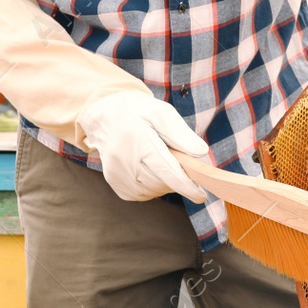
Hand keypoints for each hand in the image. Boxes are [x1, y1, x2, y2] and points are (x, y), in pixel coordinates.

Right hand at [76, 92, 209, 202]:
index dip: (186, 185)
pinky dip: (151, 187)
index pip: (165, 169)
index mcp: (136, 137)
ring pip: (151, 191)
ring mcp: (116, 172)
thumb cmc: (138, 112)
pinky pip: (140, 194)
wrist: (106, 116)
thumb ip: (181, 134)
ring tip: (162, 163)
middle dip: (176, 179)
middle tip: (178, 163)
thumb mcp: (162, 113)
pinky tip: (149, 170)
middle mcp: (122, 158)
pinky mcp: (114, 182)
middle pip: (161, 182)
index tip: (200, 195)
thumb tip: (201, 152)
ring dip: (164, 183)